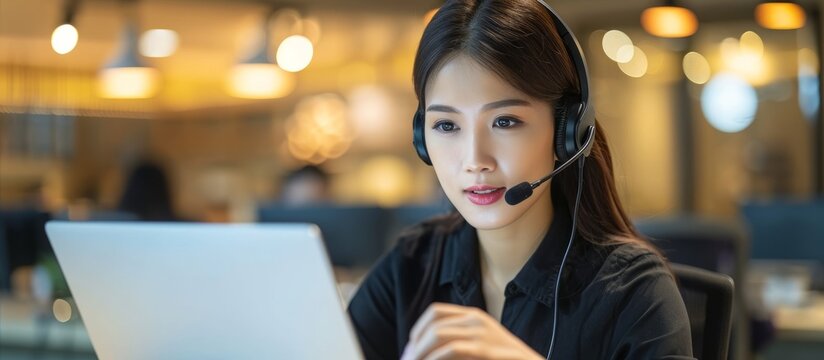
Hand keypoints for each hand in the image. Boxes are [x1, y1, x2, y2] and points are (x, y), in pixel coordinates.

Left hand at [401, 302, 543, 359]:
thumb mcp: (481, 346)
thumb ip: (459, 342)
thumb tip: (423, 349)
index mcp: (474, 317)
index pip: (435, 312)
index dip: (418, 330)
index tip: (410, 348)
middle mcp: (477, 321)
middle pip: (433, 326)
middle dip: (415, 347)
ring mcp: (483, 334)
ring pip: (438, 336)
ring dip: (421, 354)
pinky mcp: (485, 350)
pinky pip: (451, 350)